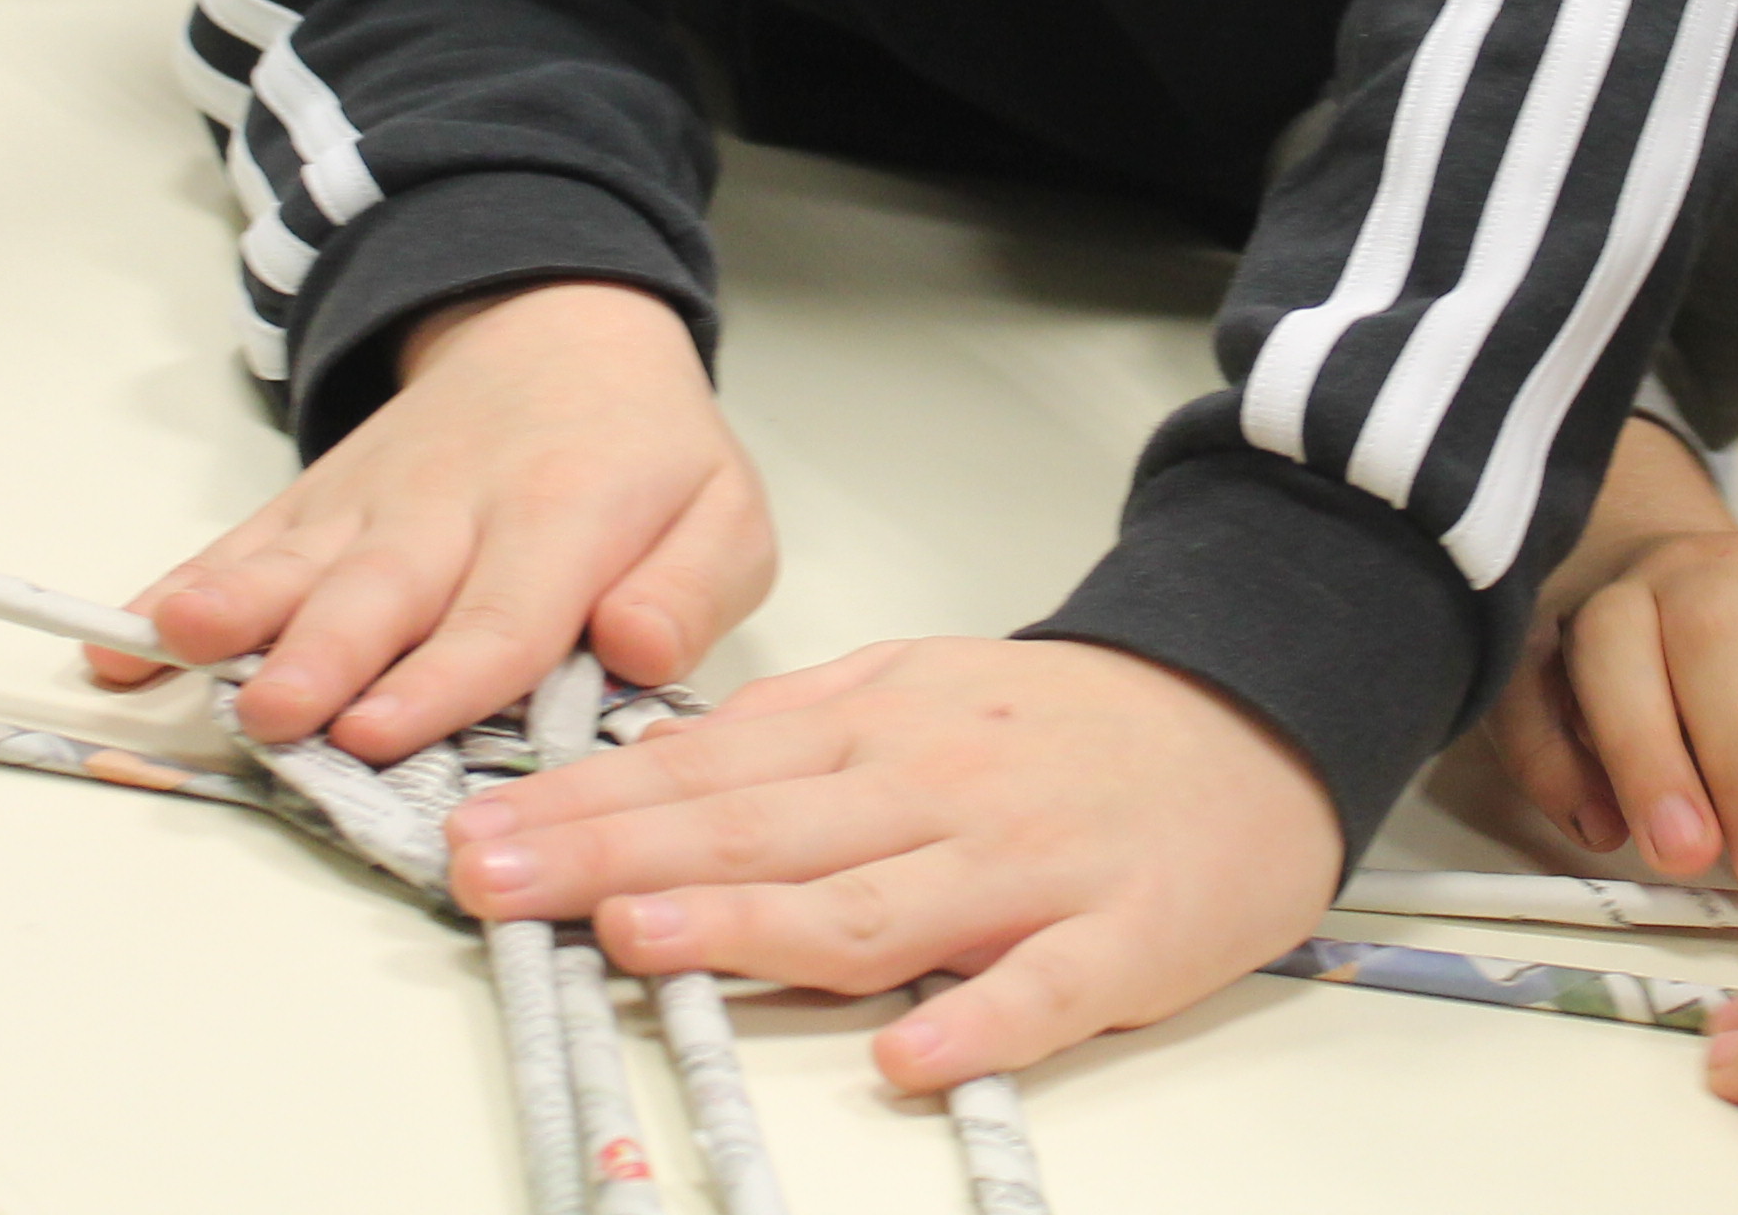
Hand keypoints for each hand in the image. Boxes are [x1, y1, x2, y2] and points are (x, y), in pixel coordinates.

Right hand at [83, 279, 774, 760]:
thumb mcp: (725, 512)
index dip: (445, 678)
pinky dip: (178, 587)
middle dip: (327, 654)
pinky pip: (243, 545)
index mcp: (566, 516)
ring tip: (177, 647)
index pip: (506, 612)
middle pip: (384, 590)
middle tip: (280, 713)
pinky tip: (123, 637)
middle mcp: (456, 507)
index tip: (388, 732)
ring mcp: (373, 503)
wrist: (562, 328)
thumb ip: (692, 588)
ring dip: (236, 608)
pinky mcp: (319, 503)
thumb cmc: (647, 453)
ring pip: (298, 560)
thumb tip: (640, 650)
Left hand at [443, 636, 1340, 1090]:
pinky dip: (977, 1022)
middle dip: (616, 858)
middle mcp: (936, 791)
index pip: (709, 772)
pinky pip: (1044, 990)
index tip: (482, 833)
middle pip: (759, 832)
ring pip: (876, 902)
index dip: (590, 805)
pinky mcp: (1123, 939)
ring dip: (751, 927)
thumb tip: (669, 762)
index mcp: (880, 730)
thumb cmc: (1071, 721)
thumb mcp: (921, 683)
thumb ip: (798, 729)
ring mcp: (1027, 868)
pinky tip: (909, 1055)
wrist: (1256, 711)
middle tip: (498, 881)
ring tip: (638, 942)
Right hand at [1485, 421, 1737, 897]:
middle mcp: (1701, 570)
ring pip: (1613, 649)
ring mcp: (1610, 595)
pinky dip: (1555, 763)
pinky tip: (1598, 828)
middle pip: (1714, 640)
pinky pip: (1526, 688)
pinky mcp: (1534, 637)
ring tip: (1683, 854)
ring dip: (1648, 758)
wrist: (1668, 593)